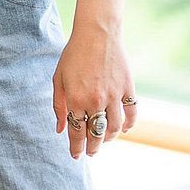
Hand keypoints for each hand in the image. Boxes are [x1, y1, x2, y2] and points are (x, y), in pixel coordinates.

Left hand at [52, 25, 135, 157]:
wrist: (97, 33)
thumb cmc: (73, 55)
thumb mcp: (59, 79)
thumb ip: (59, 106)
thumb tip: (60, 130)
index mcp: (76, 100)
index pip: (77, 133)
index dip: (76, 147)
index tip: (76, 155)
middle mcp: (95, 101)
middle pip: (96, 134)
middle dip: (93, 147)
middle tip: (91, 152)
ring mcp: (113, 96)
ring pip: (114, 128)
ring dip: (109, 138)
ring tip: (104, 140)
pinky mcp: (127, 89)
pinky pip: (131, 113)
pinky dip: (128, 125)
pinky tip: (123, 129)